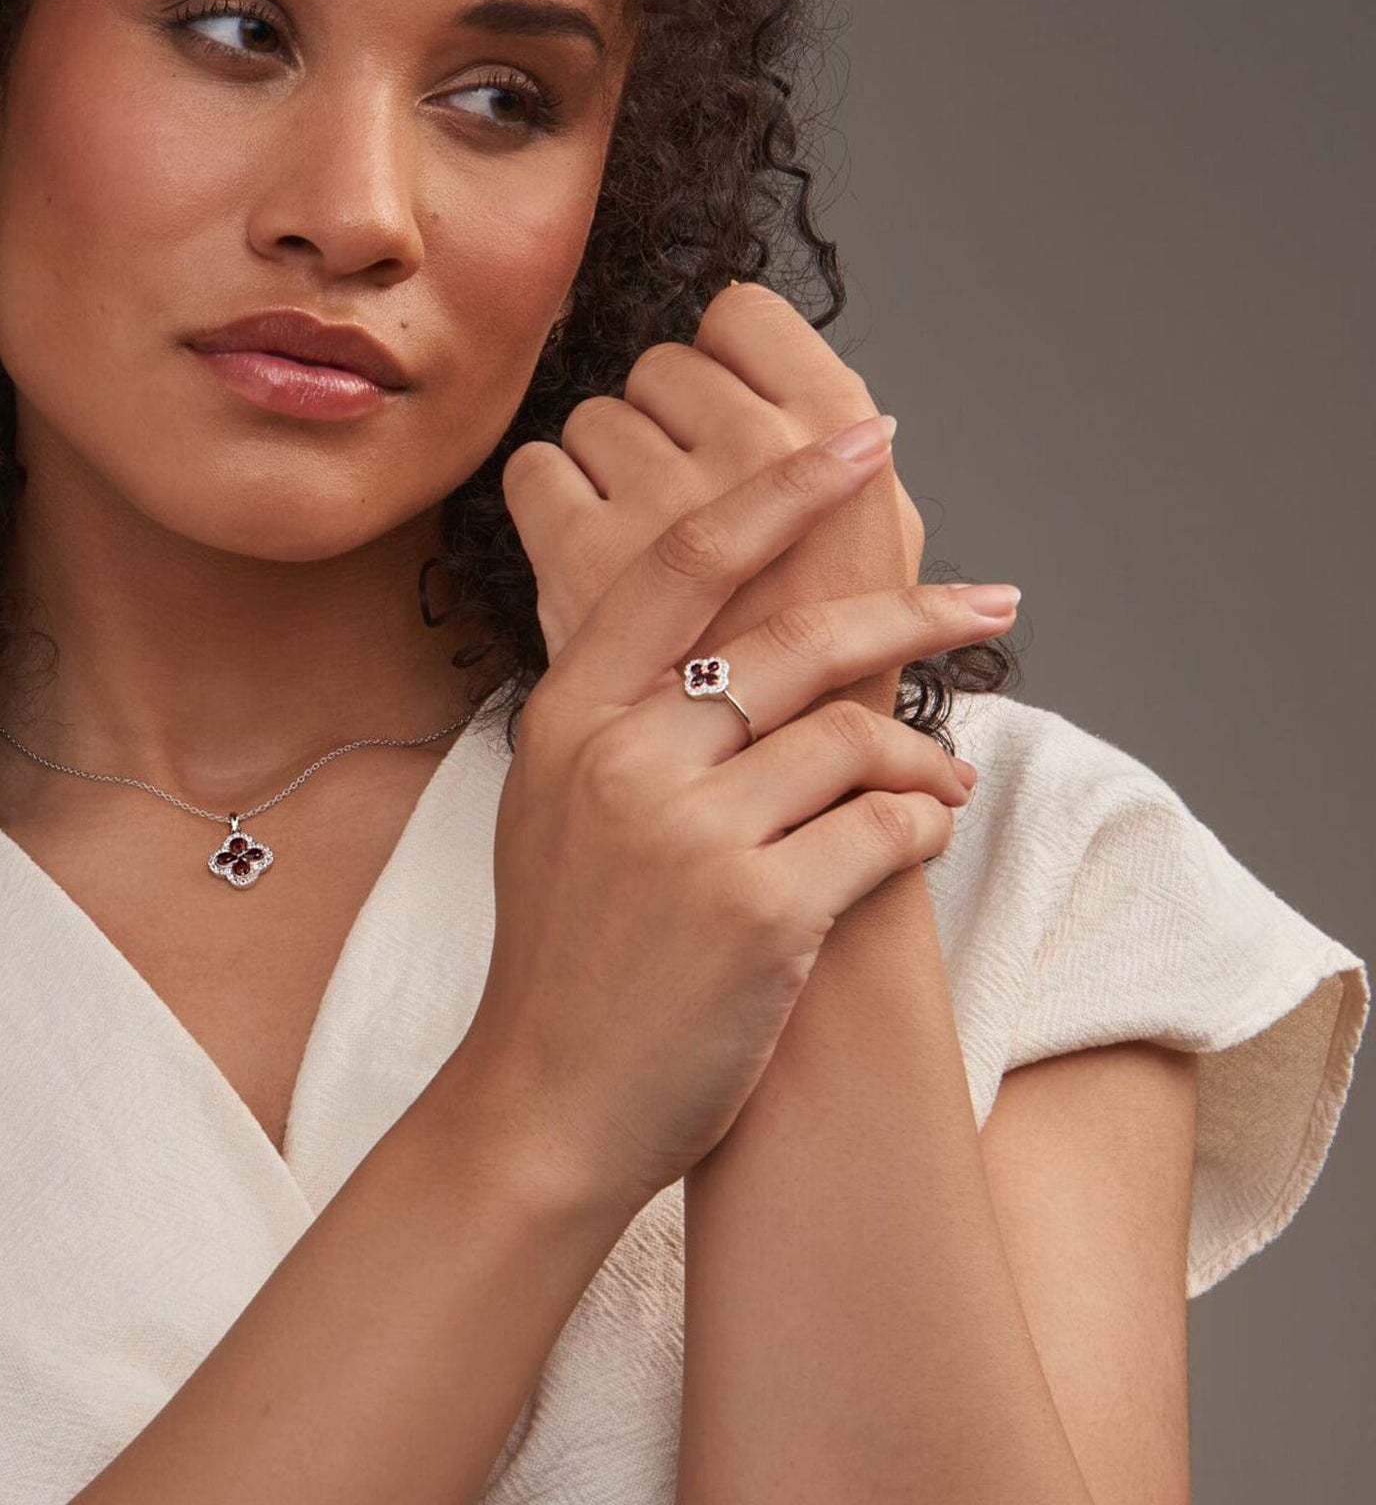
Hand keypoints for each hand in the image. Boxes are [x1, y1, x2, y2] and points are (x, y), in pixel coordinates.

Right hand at [456, 422, 1017, 1218]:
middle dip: (914, 615)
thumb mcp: (558, 802)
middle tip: (993, 604)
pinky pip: (882, 830)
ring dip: (922, 758)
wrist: (546, 1102)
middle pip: (797, 643)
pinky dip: (920, 831)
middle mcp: (621, 755)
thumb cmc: (569, 951)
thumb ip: (630, 713)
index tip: (863, 438)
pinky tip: (917, 844)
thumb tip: (746, 635)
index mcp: (569, 712)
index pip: (686, 562)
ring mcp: (686, 831)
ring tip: (944, 784)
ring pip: (853, 738)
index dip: (783, 490)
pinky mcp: (756, 910)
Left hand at [507, 283, 926, 713]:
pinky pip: (533, 471)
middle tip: (690, 499)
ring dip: (610, 470)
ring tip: (646, 543)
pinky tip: (589, 556)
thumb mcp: (882, 552)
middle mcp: (751, 446)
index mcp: (834, 427)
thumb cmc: (832, 680)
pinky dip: (548, 505)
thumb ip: (845, 468)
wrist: (773, 812)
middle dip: (669, 426)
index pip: (741, 315)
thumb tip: (850, 420)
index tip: (730, 419)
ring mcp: (664, 499)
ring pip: (595, 418)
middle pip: (662, 367)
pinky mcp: (582, 554)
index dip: (730, 364)